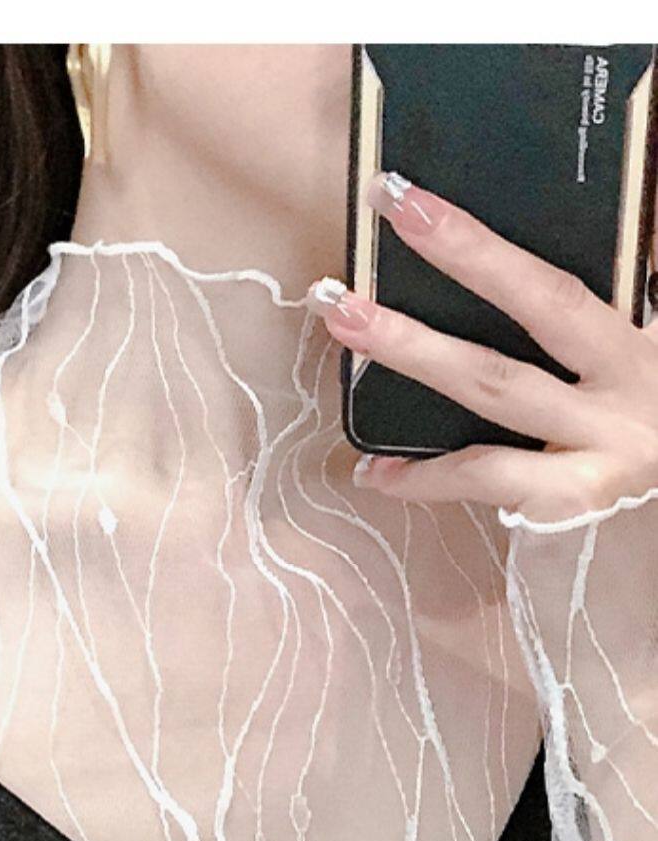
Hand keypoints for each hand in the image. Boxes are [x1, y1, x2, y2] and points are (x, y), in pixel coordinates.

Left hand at [308, 170, 657, 521]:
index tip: (411, 204)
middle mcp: (622, 390)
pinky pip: (487, 481)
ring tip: (345, 321)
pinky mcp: (576, 506)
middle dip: (452, 267)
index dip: (478, 244)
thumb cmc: (652, 416)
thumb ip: (611, 305)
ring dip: (414, 354)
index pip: (551, 283)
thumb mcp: (644, 354)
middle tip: (368, 244)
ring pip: (496, 390)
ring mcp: (600, 450)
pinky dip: (425, 479)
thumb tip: (555, 246)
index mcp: (636, 346)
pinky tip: (372, 470)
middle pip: (533, 310)